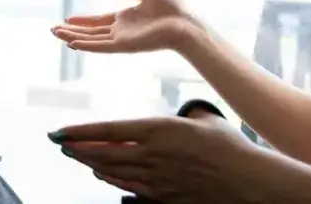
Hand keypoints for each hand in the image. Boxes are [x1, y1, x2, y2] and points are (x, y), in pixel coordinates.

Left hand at [49, 116, 265, 203]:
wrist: (249, 183)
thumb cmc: (230, 147)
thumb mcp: (203, 120)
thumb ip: (182, 117)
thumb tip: (179, 116)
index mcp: (160, 130)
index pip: (110, 130)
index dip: (81, 131)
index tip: (61, 130)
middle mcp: (153, 156)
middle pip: (104, 154)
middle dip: (78, 148)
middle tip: (61, 143)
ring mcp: (156, 179)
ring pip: (112, 172)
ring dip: (90, 164)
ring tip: (75, 155)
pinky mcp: (163, 197)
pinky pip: (129, 188)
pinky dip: (111, 180)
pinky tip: (101, 174)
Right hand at [51, 0, 200, 53]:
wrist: (186, 23)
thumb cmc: (173, 8)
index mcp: (126, 19)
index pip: (99, 21)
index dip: (83, 21)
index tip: (68, 19)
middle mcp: (121, 31)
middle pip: (91, 32)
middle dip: (72, 30)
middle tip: (54, 29)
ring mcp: (121, 39)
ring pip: (91, 40)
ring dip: (72, 37)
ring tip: (55, 34)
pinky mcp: (124, 46)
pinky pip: (100, 46)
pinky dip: (86, 45)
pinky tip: (71, 42)